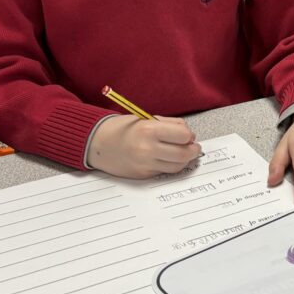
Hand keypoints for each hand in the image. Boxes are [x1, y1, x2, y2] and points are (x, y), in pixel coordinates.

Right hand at [87, 114, 201, 178]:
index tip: (189, 135)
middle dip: (193, 150)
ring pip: (177, 166)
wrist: (98, 144)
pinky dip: (171, 165)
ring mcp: (145, 164)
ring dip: (185, 160)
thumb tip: (189, 135)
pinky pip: (165, 171)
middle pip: (183, 154)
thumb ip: (169, 125)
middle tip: (194, 147)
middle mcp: (147, 148)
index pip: (183, 136)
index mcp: (149, 130)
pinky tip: (170, 158)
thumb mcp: (146, 118)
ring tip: (184, 153)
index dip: (189, 136)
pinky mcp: (143, 174)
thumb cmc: (123, 128)